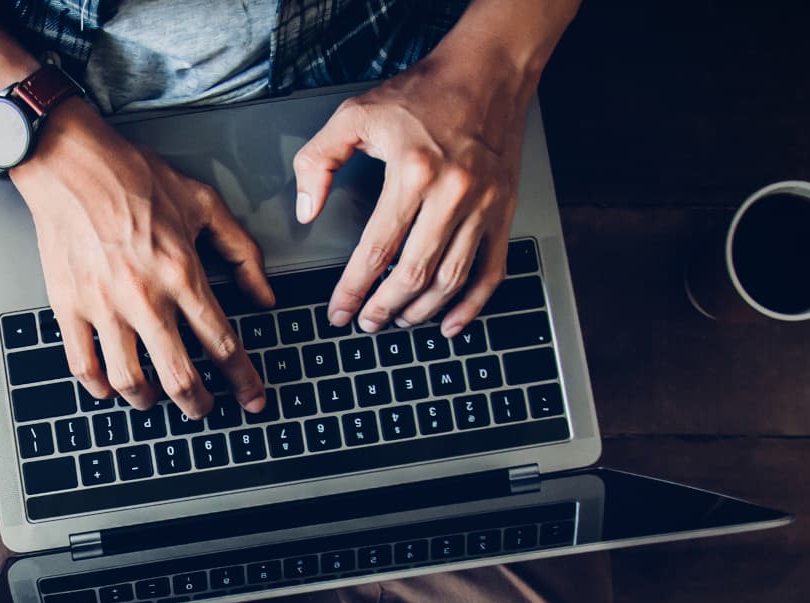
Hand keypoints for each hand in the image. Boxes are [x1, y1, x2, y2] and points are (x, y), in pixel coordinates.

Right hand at [12, 102, 274, 419]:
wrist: (71, 163)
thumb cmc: (133, 177)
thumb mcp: (204, 204)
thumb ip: (241, 252)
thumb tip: (265, 296)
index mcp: (182, 273)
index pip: (222, 343)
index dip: (243, 379)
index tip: (252, 398)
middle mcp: (145, 297)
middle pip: (179, 376)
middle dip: (198, 403)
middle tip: (204, 409)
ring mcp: (103, 306)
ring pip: (130, 380)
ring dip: (148, 400)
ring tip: (156, 400)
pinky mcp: (69, 307)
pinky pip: (83, 365)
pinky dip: (99, 387)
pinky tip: (110, 389)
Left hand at [294, 51, 536, 338]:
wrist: (486, 71)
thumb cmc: (421, 93)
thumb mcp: (354, 115)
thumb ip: (318, 161)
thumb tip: (305, 210)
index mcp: (412, 172)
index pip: (376, 250)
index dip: (354, 290)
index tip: (339, 312)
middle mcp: (452, 193)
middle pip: (414, 274)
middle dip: (385, 308)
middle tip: (367, 324)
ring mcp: (483, 204)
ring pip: (451, 280)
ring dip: (422, 311)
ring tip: (398, 321)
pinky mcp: (503, 210)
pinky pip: (491, 270)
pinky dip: (472, 305)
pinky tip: (450, 323)